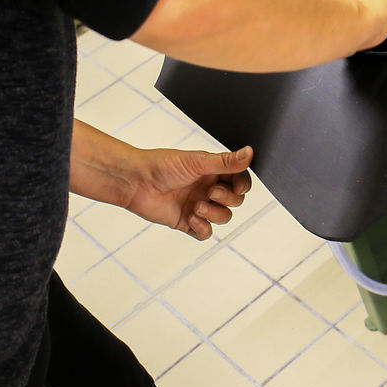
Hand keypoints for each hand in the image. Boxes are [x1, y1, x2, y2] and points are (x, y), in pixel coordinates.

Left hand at [118, 146, 253, 239]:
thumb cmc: (163, 166)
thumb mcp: (198, 162)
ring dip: (214, 214)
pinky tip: (192, 218)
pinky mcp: (186, 222)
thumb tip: (250, 152)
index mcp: (212, 172)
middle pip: (234, 201)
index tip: (239, 188)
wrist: (136, 182)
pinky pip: (205, 233)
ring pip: (223, 218)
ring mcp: (198, 206)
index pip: (239, 180)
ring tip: (196, 207)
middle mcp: (208, 189)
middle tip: (210, 192)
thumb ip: (226, 162)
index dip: (243, 186)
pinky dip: (203, 228)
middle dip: (226, 199)